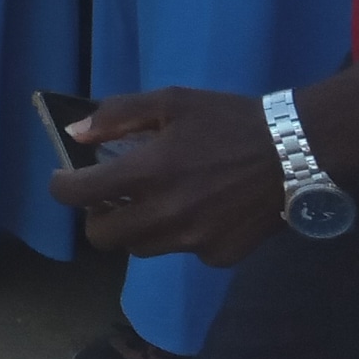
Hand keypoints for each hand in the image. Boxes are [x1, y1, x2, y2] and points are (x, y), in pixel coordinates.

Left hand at [53, 86, 287, 266]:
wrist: (297, 151)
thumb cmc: (229, 120)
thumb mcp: (170, 102)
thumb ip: (116, 116)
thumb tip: (75, 133)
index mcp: (147, 173)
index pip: (79, 195)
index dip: (61, 187)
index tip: (64, 179)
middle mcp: (166, 215)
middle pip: (103, 238)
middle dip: (95, 217)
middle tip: (106, 196)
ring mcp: (194, 242)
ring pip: (141, 248)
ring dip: (135, 227)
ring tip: (152, 199)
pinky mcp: (220, 256)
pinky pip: (182, 251)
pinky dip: (178, 234)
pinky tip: (196, 209)